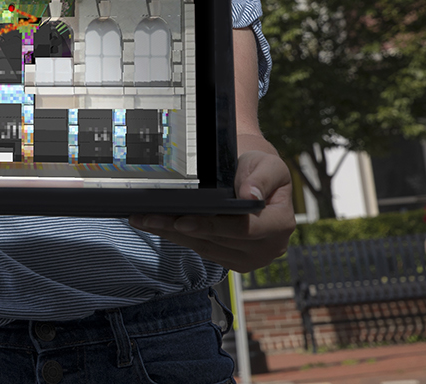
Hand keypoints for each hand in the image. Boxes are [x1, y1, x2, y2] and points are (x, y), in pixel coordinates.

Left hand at [128, 142, 294, 270]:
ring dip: (172, 235)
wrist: (255, 176)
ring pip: (204, 248)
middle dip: (180, 229)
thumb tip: (250, 196)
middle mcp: (269, 247)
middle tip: (148, 217)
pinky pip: (202, 250)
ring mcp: (251, 258)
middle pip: (217, 241)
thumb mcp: (268, 164)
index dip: (211, 225)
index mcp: (280, 224)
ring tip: (144, 220)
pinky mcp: (233, 261)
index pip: (243, 229)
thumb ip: (260, 179)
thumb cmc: (260, 167)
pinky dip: (178, 238)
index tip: (182, 220)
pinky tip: (158, 227)